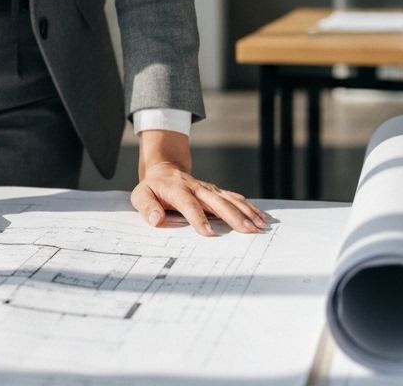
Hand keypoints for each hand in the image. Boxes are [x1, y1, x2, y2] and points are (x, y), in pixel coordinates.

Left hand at [131, 129, 267, 235]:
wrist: (164, 170)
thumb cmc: (153, 188)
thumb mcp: (140, 195)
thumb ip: (147, 207)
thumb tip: (156, 219)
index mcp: (176, 189)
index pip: (188, 204)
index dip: (198, 218)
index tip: (208, 233)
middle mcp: (196, 188)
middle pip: (216, 201)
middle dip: (232, 216)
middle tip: (247, 230)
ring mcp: (208, 189)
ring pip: (229, 199)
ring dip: (245, 212)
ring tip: (259, 226)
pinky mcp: (217, 191)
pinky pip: (234, 198)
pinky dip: (249, 207)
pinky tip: (261, 217)